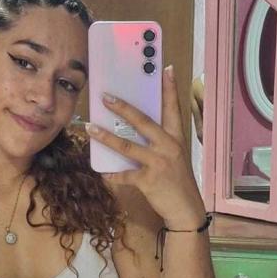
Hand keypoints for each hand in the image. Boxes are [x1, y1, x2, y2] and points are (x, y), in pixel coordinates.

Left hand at [85, 65, 205, 224]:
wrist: (185, 209)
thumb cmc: (177, 181)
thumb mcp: (174, 157)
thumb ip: (158, 142)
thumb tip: (135, 130)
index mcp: (176, 138)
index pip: (173, 108)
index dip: (170, 89)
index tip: (166, 68)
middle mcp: (168, 147)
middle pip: (143, 122)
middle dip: (123, 108)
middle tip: (106, 97)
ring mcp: (158, 163)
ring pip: (127, 146)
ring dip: (106, 137)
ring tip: (91, 128)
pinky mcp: (148, 180)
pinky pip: (124, 175)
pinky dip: (112, 174)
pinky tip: (102, 172)